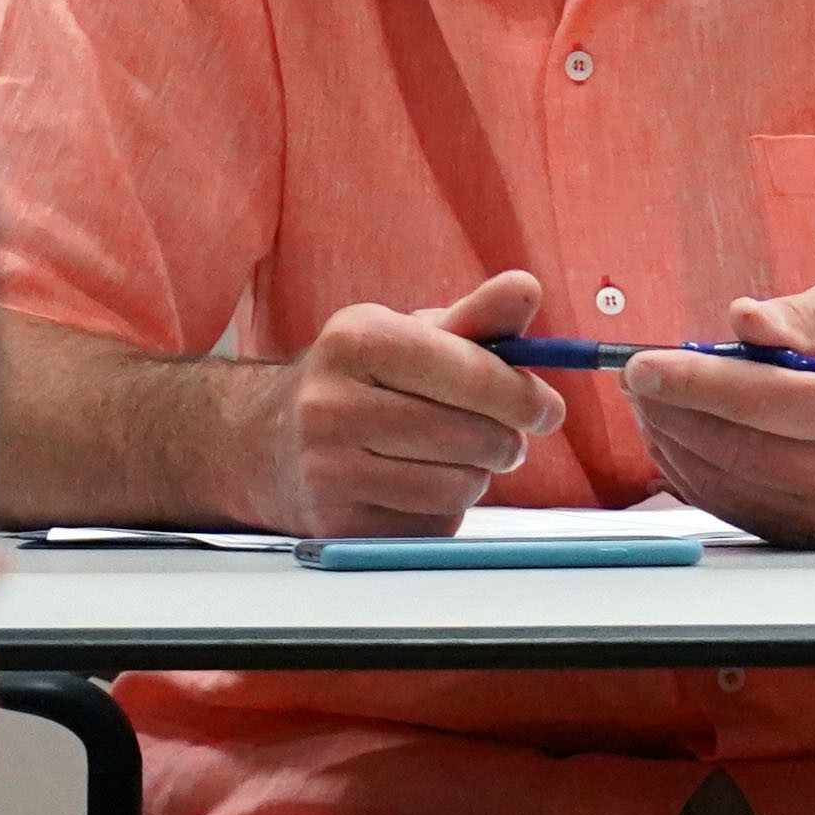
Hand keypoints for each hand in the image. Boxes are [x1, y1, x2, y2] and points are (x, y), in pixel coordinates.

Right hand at [276, 266, 559, 536]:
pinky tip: (417, 486)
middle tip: (503, 438)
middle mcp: (330, 403)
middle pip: (473, 435)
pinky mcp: (337, 526)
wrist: (268, 442)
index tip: (547, 410)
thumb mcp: (408, 336)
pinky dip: (443, 510)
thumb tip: (527, 288)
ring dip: (476, 477)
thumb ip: (476, 317)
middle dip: (506, 440)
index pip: (471, 372)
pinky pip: (432, 526)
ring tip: (453, 458)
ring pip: (459, 487)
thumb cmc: (359, 381)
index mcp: (356, 339)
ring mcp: (328, 470)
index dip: (522, 396)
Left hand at [625, 275, 814, 543]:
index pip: (765, 399)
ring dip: (673, 440)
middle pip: (736, 446)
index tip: (642, 366)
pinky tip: (680, 436)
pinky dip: (692, 472)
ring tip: (654, 402)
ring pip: (725, 481)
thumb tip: (744, 320)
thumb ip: (804, 314)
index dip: (694, 382)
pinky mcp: (809, 535)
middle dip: (673, 410)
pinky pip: (731, 506)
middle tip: (638, 378)